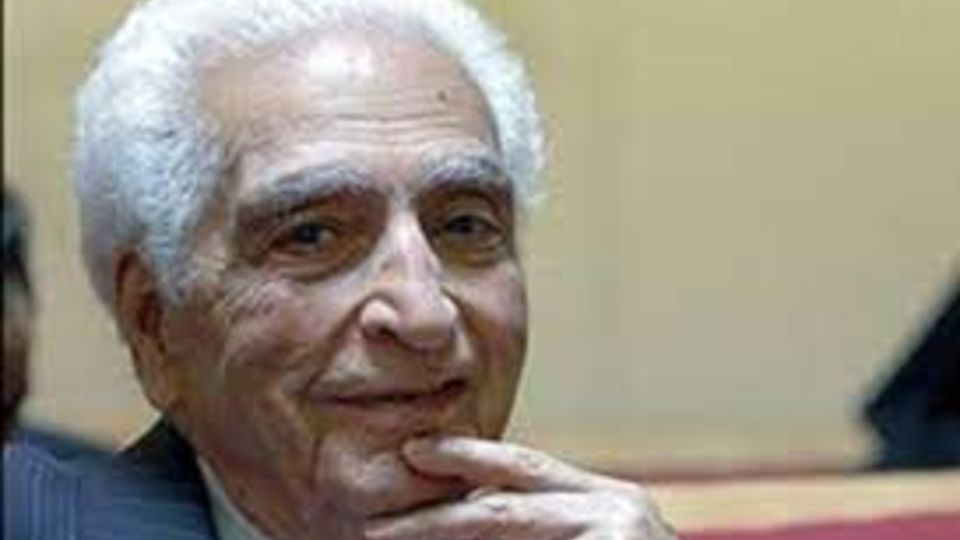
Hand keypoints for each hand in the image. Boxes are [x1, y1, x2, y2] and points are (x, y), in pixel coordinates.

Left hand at [364, 437, 677, 539]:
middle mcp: (617, 506)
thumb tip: (462, 518)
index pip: (525, 470)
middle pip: (502, 508)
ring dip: (449, 536)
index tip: (415, 455)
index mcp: (608, 499)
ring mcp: (621, 532)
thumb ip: (539, 528)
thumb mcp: (593, 539)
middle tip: (376, 530)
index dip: (468, 458)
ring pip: (506, 529)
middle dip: (435, 520)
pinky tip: (443, 539)